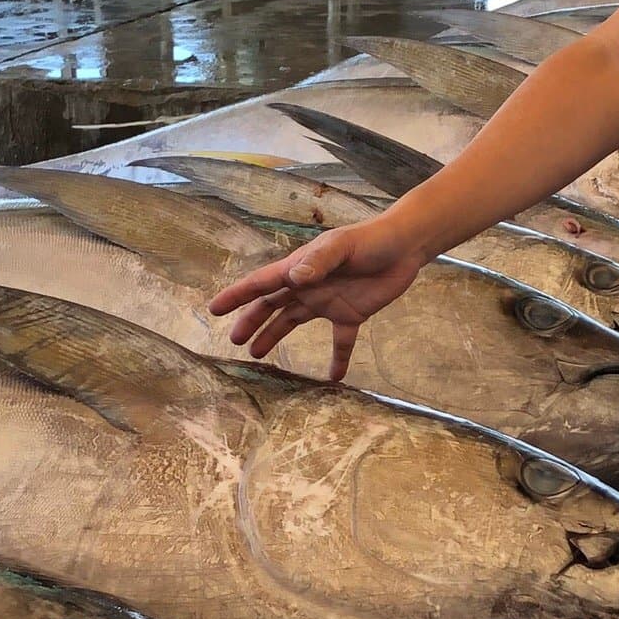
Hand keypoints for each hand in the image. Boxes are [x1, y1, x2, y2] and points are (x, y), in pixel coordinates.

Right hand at [206, 217, 430, 380]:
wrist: (404, 246)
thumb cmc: (370, 240)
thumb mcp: (342, 247)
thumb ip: (318, 262)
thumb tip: (294, 278)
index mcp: (300, 268)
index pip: (261, 283)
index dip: (237, 296)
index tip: (215, 309)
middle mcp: (308, 286)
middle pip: (272, 306)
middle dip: (252, 321)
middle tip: (235, 340)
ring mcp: (328, 302)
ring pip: (294, 322)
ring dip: (276, 336)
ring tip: (258, 354)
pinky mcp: (351, 315)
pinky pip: (340, 342)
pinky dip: (337, 359)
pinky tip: (333, 378)